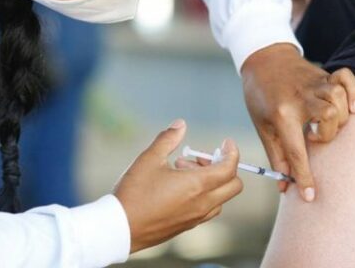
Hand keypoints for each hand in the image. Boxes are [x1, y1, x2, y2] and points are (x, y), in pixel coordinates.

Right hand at [114, 119, 242, 252]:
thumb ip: (168, 139)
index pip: (229, 168)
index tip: (225, 142)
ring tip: (182, 170)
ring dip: (212, 182)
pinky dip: (204, 195)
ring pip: (221, 198)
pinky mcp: (188, 226)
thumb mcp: (149, 159)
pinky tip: (180, 187)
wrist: (120, 229)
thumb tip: (180, 124)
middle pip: (233, 185)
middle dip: (225, 167)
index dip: (232, 152)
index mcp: (197, 185)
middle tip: (201, 158)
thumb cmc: (135, 193)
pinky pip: (208, 209)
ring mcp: (196, 217)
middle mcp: (202, 203)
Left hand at [241, 44, 354, 201]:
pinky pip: (347, 79)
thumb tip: (285, 184)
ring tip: (325, 122)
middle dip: (326, 135)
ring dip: (338, 117)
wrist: (262, 60)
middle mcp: (301, 97)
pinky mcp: (324, 74)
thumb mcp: (263, 126)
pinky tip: (352, 107)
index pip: (296, 151)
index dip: (304, 177)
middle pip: (328, 118)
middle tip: (312, 136)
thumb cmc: (260, 96)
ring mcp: (314, 84)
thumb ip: (276, 155)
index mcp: (281, 113)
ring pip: (338, 99)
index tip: (310, 195)